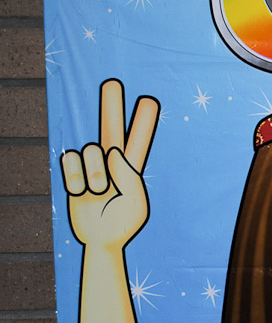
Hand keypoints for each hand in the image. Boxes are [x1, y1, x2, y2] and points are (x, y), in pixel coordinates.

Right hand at [61, 80, 158, 246]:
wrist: (102, 238)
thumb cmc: (123, 221)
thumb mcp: (134, 200)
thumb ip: (127, 174)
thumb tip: (111, 150)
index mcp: (131, 166)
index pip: (138, 139)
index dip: (142, 121)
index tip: (148, 100)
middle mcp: (111, 161)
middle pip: (110, 128)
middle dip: (111, 105)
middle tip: (113, 83)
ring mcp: (91, 166)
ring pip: (91, 151)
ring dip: (95, 174)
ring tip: (99, 192)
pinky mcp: (72, 172)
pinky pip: (72, 162)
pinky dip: (77, 180)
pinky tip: (83, 193)